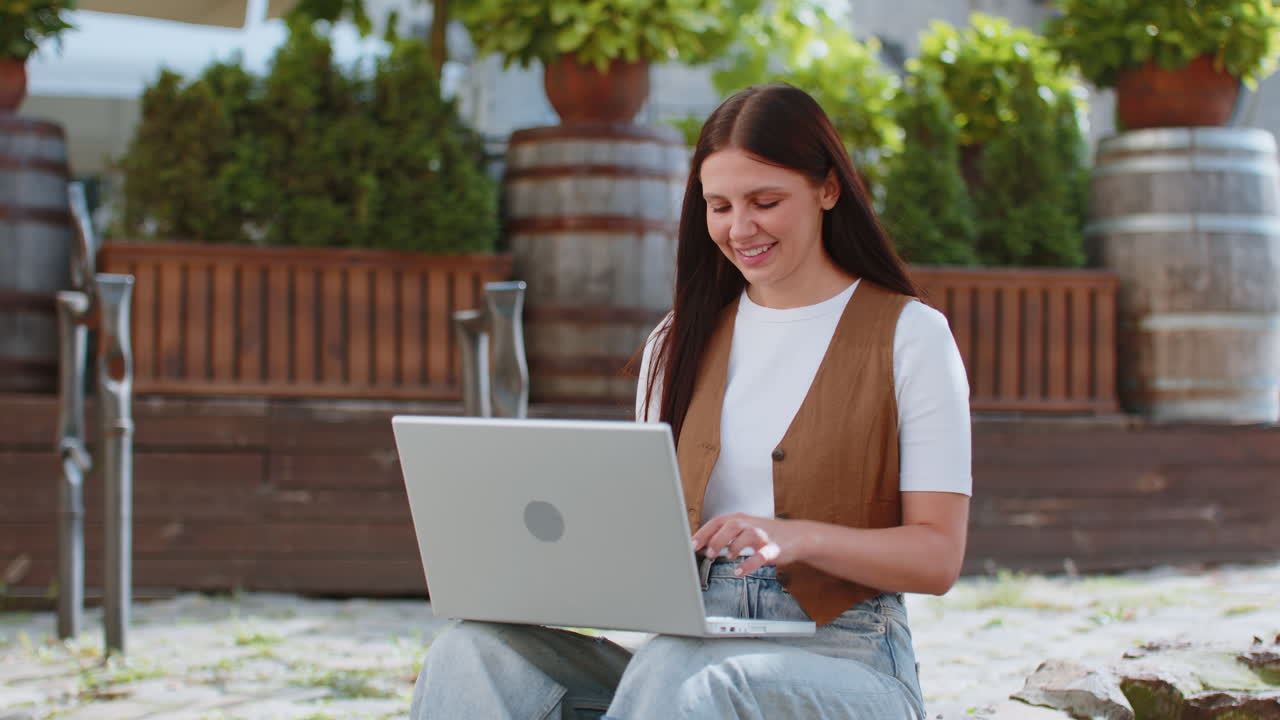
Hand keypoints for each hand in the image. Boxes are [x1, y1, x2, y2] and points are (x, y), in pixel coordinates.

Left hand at [691, 513, 810, 576]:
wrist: (796, 536)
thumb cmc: (767, 534)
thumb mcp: (745, 528)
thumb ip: (727, 534)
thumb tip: (704, 544)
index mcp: (741, 519)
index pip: (718, 522)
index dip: (704, 532)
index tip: (692, 544)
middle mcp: (750, 524)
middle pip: (730, 525)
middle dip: (717, 539)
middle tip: (709, 553)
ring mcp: (763, 535)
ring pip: (745, 536)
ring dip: (733, 548)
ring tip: (728, 558)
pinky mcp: (774, 548)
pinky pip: (760, 556)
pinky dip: (748, 564)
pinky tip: (740, 571)